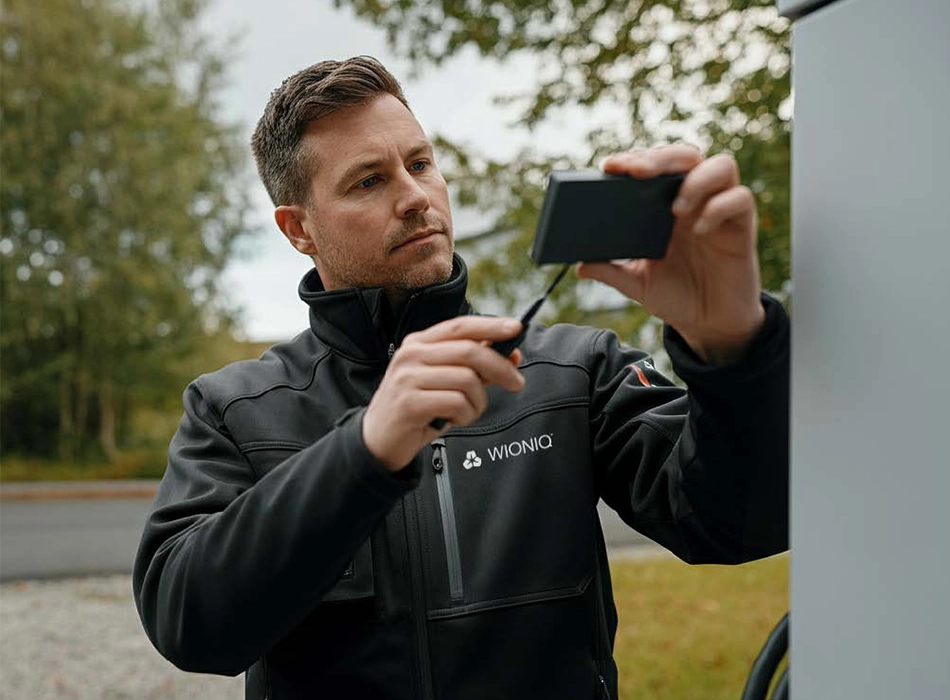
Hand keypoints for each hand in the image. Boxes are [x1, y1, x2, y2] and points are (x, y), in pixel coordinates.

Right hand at [362, 316, 524, 471]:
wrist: (379, 440)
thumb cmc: (417, 409)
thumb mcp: (444, 382)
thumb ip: (473, 368)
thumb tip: (511, 355)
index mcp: (419, 343)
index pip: (460, 326)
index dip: (490, 325)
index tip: (516, 328)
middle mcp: (411, 355)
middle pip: (469, 351)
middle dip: (500, 367)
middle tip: (516, 383)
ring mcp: (408, 378)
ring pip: (467, 379)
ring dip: (479, 401)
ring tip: (469, 410)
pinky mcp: (409, 403)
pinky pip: (456, 403)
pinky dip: (466, 414)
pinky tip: (455, 419)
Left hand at [576, 144, 765, 364]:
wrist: (710, 323)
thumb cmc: (676, 295)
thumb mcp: (637, 284)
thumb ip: (611, 272)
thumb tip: (580, 265)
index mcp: (665, 205)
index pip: (653, 167)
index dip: (633, 159)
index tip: (609, 167)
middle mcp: (694, 199)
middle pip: (685, 155)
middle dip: (659, 158)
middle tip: (636, 172)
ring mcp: (720, 210)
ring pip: (721, 165)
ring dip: (696, 179)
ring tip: (675, 208)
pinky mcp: (742, 227)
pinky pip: (740, 199)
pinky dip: (719, 208)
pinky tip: (699, 229)